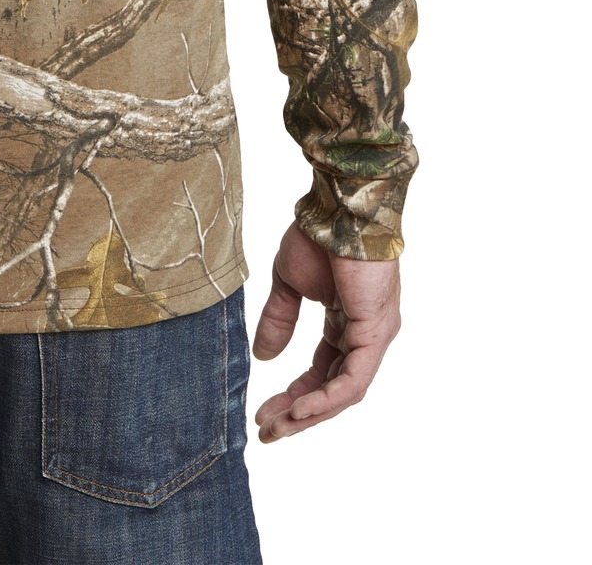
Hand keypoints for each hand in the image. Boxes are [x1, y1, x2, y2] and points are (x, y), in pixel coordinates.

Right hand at [250, 219, 400, 443]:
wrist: (336, 207)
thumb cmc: (316, 235)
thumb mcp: (288, 283)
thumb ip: (279, 320)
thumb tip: (264, 357)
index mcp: (346, 322)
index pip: (322, 371)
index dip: (293, 394)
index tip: (263, 412)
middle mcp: (364, 335)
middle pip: (333, 389)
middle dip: (299, 414)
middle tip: (268, 432)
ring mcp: (374, 336)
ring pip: (344, 392)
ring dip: (309, 414)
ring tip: (277, 427)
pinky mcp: (376, 333)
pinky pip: (353, 380)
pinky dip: (326, 399)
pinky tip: (300, 410)